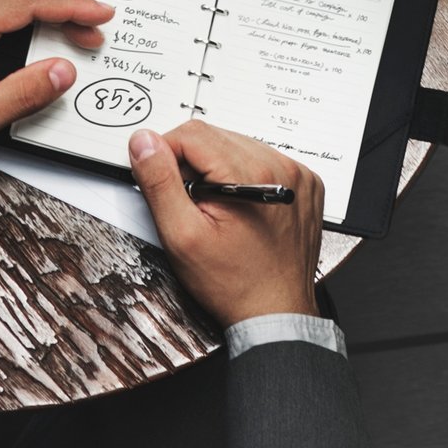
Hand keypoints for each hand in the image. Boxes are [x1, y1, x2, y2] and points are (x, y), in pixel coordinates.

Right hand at [128, 120, 323, 326]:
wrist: (275, 314)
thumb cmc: (232, 283)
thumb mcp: (181, 236)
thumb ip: (159, 181)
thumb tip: (143, 142)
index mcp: (252, 174)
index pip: (191, 133)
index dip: (166, 153)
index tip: (164, 183)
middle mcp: (281, 167)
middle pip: (214, 135)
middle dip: (192, 162)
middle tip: (191, 201)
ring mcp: (297, 175)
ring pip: (235, 144)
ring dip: (216, 166)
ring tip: (216, 205)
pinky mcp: (305, 185)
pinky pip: (260, 159)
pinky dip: (241, 174)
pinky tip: (239, 203)